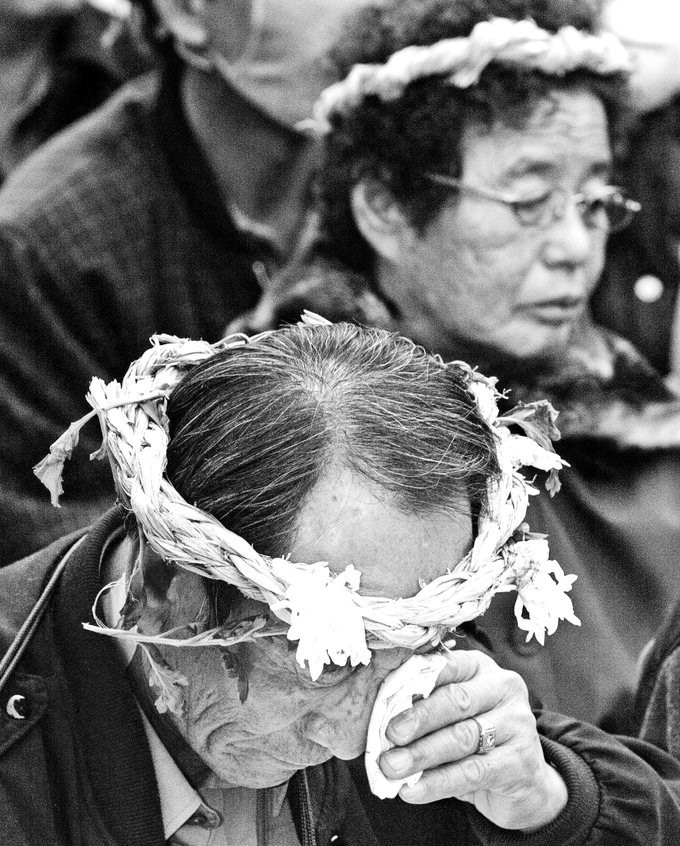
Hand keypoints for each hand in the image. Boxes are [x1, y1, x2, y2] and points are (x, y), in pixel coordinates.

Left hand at [379, 649, 567, 830]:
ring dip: (421, 754)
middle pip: (456, 700)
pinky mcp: (520, 762)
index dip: (414, 682)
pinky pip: (472, 772)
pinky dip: (438, 782)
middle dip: (418, 718)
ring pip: (462, 737)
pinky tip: (413, 790)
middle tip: (390, 735)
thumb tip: (382, 718)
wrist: (525, 784)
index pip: (446, 665)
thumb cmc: (477, 739)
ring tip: (392, 768)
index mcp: (480, 667)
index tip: (385, 700)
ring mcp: (517, 724)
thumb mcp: (454, 715)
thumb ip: (426, 707)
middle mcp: (503, 688)